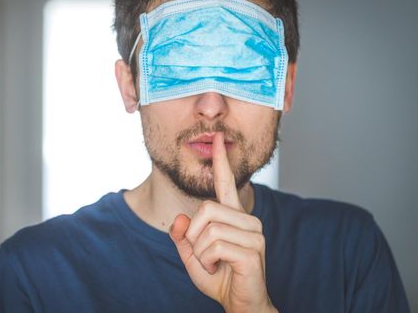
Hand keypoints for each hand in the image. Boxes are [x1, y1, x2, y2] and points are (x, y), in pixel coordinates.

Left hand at [169, 132, 276, 312]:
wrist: (240, 304)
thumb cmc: (219, 278)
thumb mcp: (192, 257)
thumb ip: (183, 237)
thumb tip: (179, 218)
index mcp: (233, 216)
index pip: (226, 183)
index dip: (221, 160)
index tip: (218, 138)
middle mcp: (246, 220)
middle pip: (205, 208)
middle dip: (193, 236)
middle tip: (204, 256)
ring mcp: (253, 234)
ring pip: (208, 228)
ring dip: (201, 252)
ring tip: (213, 264)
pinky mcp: (253, 250)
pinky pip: (215, 245)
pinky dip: (207, 261)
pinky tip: (218, 269)